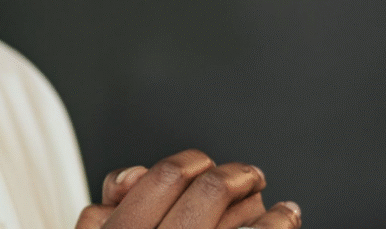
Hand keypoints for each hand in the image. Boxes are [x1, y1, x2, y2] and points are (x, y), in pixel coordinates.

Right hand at [75, 149, 301, 228]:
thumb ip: (101, 214)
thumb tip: (134, 177)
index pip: (167, 176)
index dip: (190, 162)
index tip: (203, 166)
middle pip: (211, 188)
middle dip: (237, 175)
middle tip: (248, 176)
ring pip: (247, 214)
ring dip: (266, 202)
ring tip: (277, 206)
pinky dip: (280, 224)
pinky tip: (284, 219)